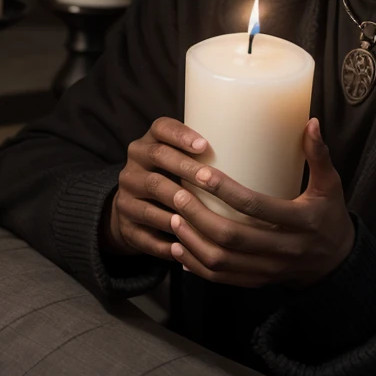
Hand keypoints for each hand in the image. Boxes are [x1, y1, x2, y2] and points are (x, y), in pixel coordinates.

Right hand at [104, 117, 213, 259]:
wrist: (134, 211)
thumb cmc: (171, 182)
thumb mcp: (178, 163)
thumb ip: (202, 158)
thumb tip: (251, 154)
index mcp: (148, 145)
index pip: (161, 128)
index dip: (181, 135)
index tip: (204, 145)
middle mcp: (132, 168)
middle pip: (157, 162)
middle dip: (185, 169)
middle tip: (210, 179)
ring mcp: (125, 199)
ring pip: (150, 203)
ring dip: (176, 210)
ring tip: (201, 216)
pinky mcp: (125, 228)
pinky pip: (145, 237)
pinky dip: (166, 244)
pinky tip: (186, 247)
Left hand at [167, 118, 355, 288]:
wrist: (337, 264)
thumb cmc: (329, 216)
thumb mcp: (331, 186)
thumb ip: (319, 155)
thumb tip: (311, 122)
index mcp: (302, 221)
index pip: (257, 206)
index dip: (226, 191)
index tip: (202, 173)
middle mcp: (285, 249)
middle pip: (233, 237)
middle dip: (199, 217)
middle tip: (178, 195)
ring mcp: (269, 269)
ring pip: (222, 262)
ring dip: (193, 242)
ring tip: (174, 219)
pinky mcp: (258, 281)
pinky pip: (222, 279)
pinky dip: (197, 265)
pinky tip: (179, 248)